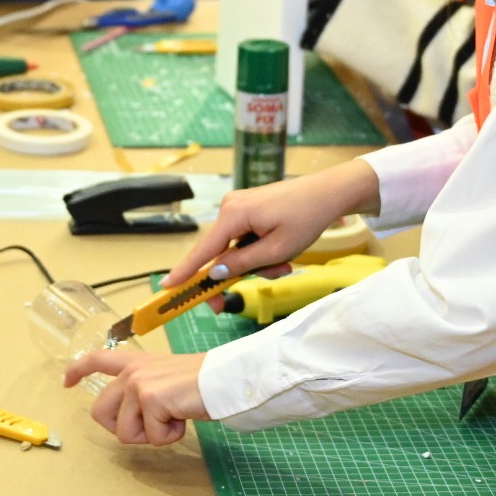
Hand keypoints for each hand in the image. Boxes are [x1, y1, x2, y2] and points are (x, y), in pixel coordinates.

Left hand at [63, 347, 211, 445]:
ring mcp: (138, 384)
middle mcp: (132, 371)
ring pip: (124, 432)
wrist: (225, 379)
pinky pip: (151, 438)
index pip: (97, 359)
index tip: (66, 382)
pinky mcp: (150, 399)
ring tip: (173, 418)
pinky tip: (182, 419)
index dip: (77, 371)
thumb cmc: (203, 383)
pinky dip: (170, 436)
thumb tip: (138, 414)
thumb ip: (146, 390)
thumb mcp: (167, 380)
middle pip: (100, 413)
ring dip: (151, 435)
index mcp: (136, 362)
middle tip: (151, 426)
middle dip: (123, 429)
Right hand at [161, 161, 381, 290]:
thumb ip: (243, 264)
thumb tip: (214, 273)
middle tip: (234, 302)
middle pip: (218, 253)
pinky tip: (281, 254)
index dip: (185, 271)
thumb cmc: (306, 218)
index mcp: (234, 214)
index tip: (167, 286)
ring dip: (255, 265)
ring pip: (234, 250)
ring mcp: (238, 207)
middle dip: (236, 275)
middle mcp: (230, 207)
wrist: (328, 193)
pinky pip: (243, 240)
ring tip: (284, 265)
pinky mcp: (248, 209)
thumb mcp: (277, 250)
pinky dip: (258, 252)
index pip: (203, 250)